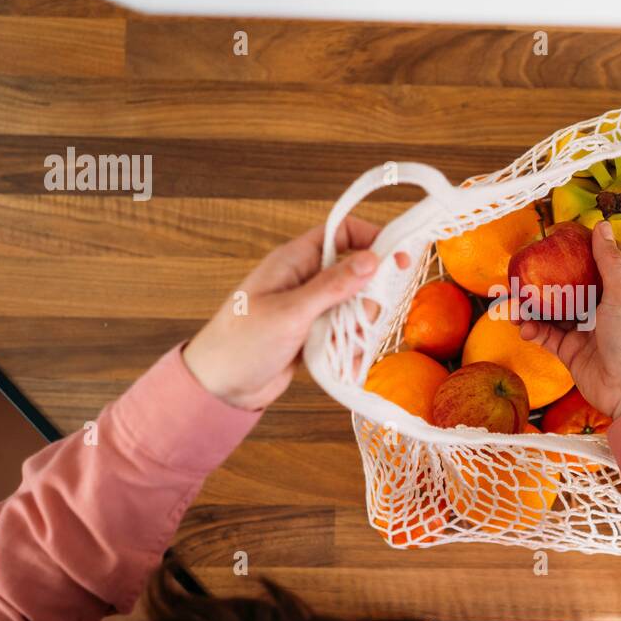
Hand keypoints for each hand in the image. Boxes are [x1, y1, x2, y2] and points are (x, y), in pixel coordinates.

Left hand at [184, 219, 398, 410]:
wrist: (221, 388)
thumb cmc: (242, 343)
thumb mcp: (290, 313)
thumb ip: (332, 286)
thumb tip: (372, 259)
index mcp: (295, 261)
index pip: (342, 233)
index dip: (372, 240)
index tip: (398, 260)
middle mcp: (306, 279)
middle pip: (357, 271)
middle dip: (369, 295)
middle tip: (365, 316)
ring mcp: (311, 307)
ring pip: (356, 304)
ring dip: (361, 324)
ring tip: (348, 343)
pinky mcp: (314, 333)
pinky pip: (346, 331)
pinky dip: (352, 346)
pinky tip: (346, 361)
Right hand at [520, 221, 620, 419]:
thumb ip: (610, 262)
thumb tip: (602, 225)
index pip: (602, 263)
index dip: (584, 248)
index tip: (561, 236)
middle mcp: (602, 309)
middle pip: (570, 286)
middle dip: (547, 279)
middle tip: (523, 272)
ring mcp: (585, 331)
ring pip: (553, 311)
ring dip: (532, 307)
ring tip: (513, 303)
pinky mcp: (571, 352)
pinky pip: (546, 335)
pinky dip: (532, 329)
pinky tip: (521, 326)